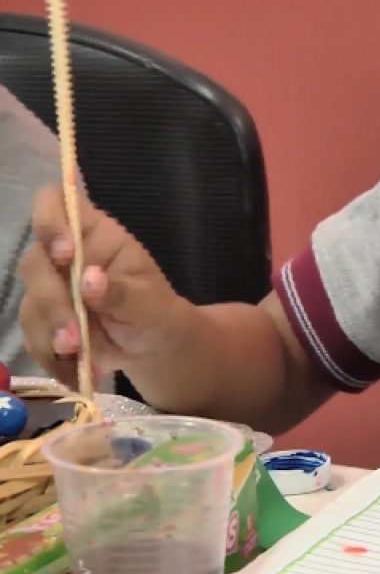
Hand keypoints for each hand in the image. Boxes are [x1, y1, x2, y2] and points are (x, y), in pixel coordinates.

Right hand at [17, 185, 184, 386]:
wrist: (152, 345)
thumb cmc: (155, 310)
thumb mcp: (150, 303)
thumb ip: (122, 293)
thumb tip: (90, 281)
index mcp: (95, 235)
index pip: (55, 203)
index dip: (50, 221)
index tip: (66, 254)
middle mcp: (64, 256)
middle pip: (34, 263)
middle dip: (52, 302)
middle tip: (75, 336)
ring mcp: (49, 287)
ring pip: (29, 303)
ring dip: (49, 334)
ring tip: (78, 356)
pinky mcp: (42, 319)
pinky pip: (31, 335)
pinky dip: (49, 356)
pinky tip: (73, 370)